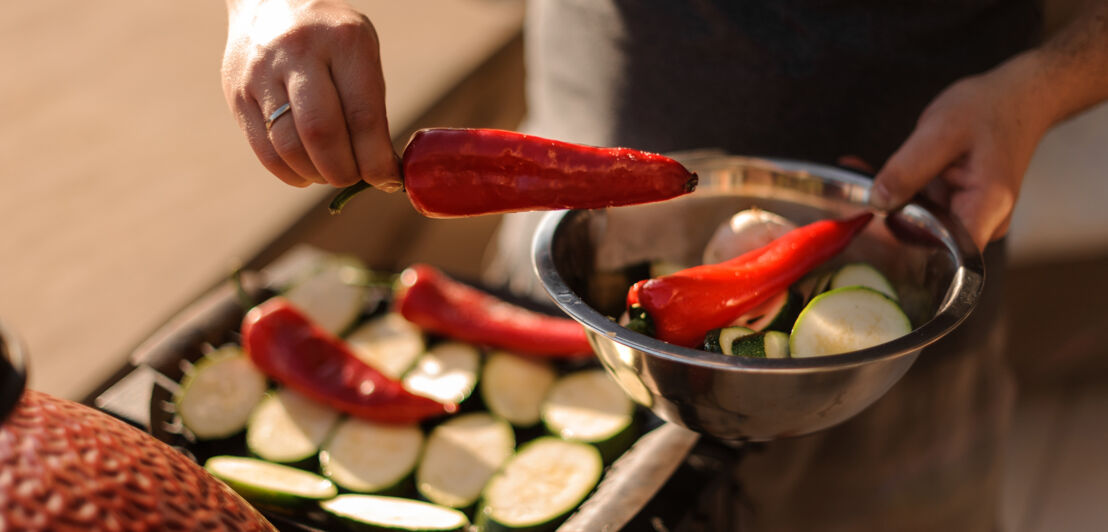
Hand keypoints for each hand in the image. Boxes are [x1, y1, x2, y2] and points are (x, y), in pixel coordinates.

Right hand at [221, 0, 401, 189]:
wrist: (272, 1)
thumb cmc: (331, 38)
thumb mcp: (361, 52)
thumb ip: (371, 107)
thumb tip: (383, 171)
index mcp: (343, 40)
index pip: (363, 115)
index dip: (377, 160)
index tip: (388, 179)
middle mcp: (298, 53)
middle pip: (321, 134)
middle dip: (344, 171)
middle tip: (355, 178)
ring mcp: (261, 73)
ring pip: (289, 148)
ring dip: (317, 175)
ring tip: (332, 172)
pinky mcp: (237, 94)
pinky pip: (265, 151)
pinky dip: (291, 172)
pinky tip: (307, 171)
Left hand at [870, 55, 1052, 250]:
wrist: (1016, 97)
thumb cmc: (988, 109)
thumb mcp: (940, 131)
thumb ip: (908, 169)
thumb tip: (877, 202)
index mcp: (987, 207)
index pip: (950, 257)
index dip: (906, 253)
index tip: (871, 232)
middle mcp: (983, 221)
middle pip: (929, 242)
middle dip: (886, 223)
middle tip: (851, 198)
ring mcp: (971, 217)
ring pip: (921, 227)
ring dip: (889, 208)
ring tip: (858, 182)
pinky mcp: (958, 207)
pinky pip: (923, 211)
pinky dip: (901, 197)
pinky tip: (876, 179)